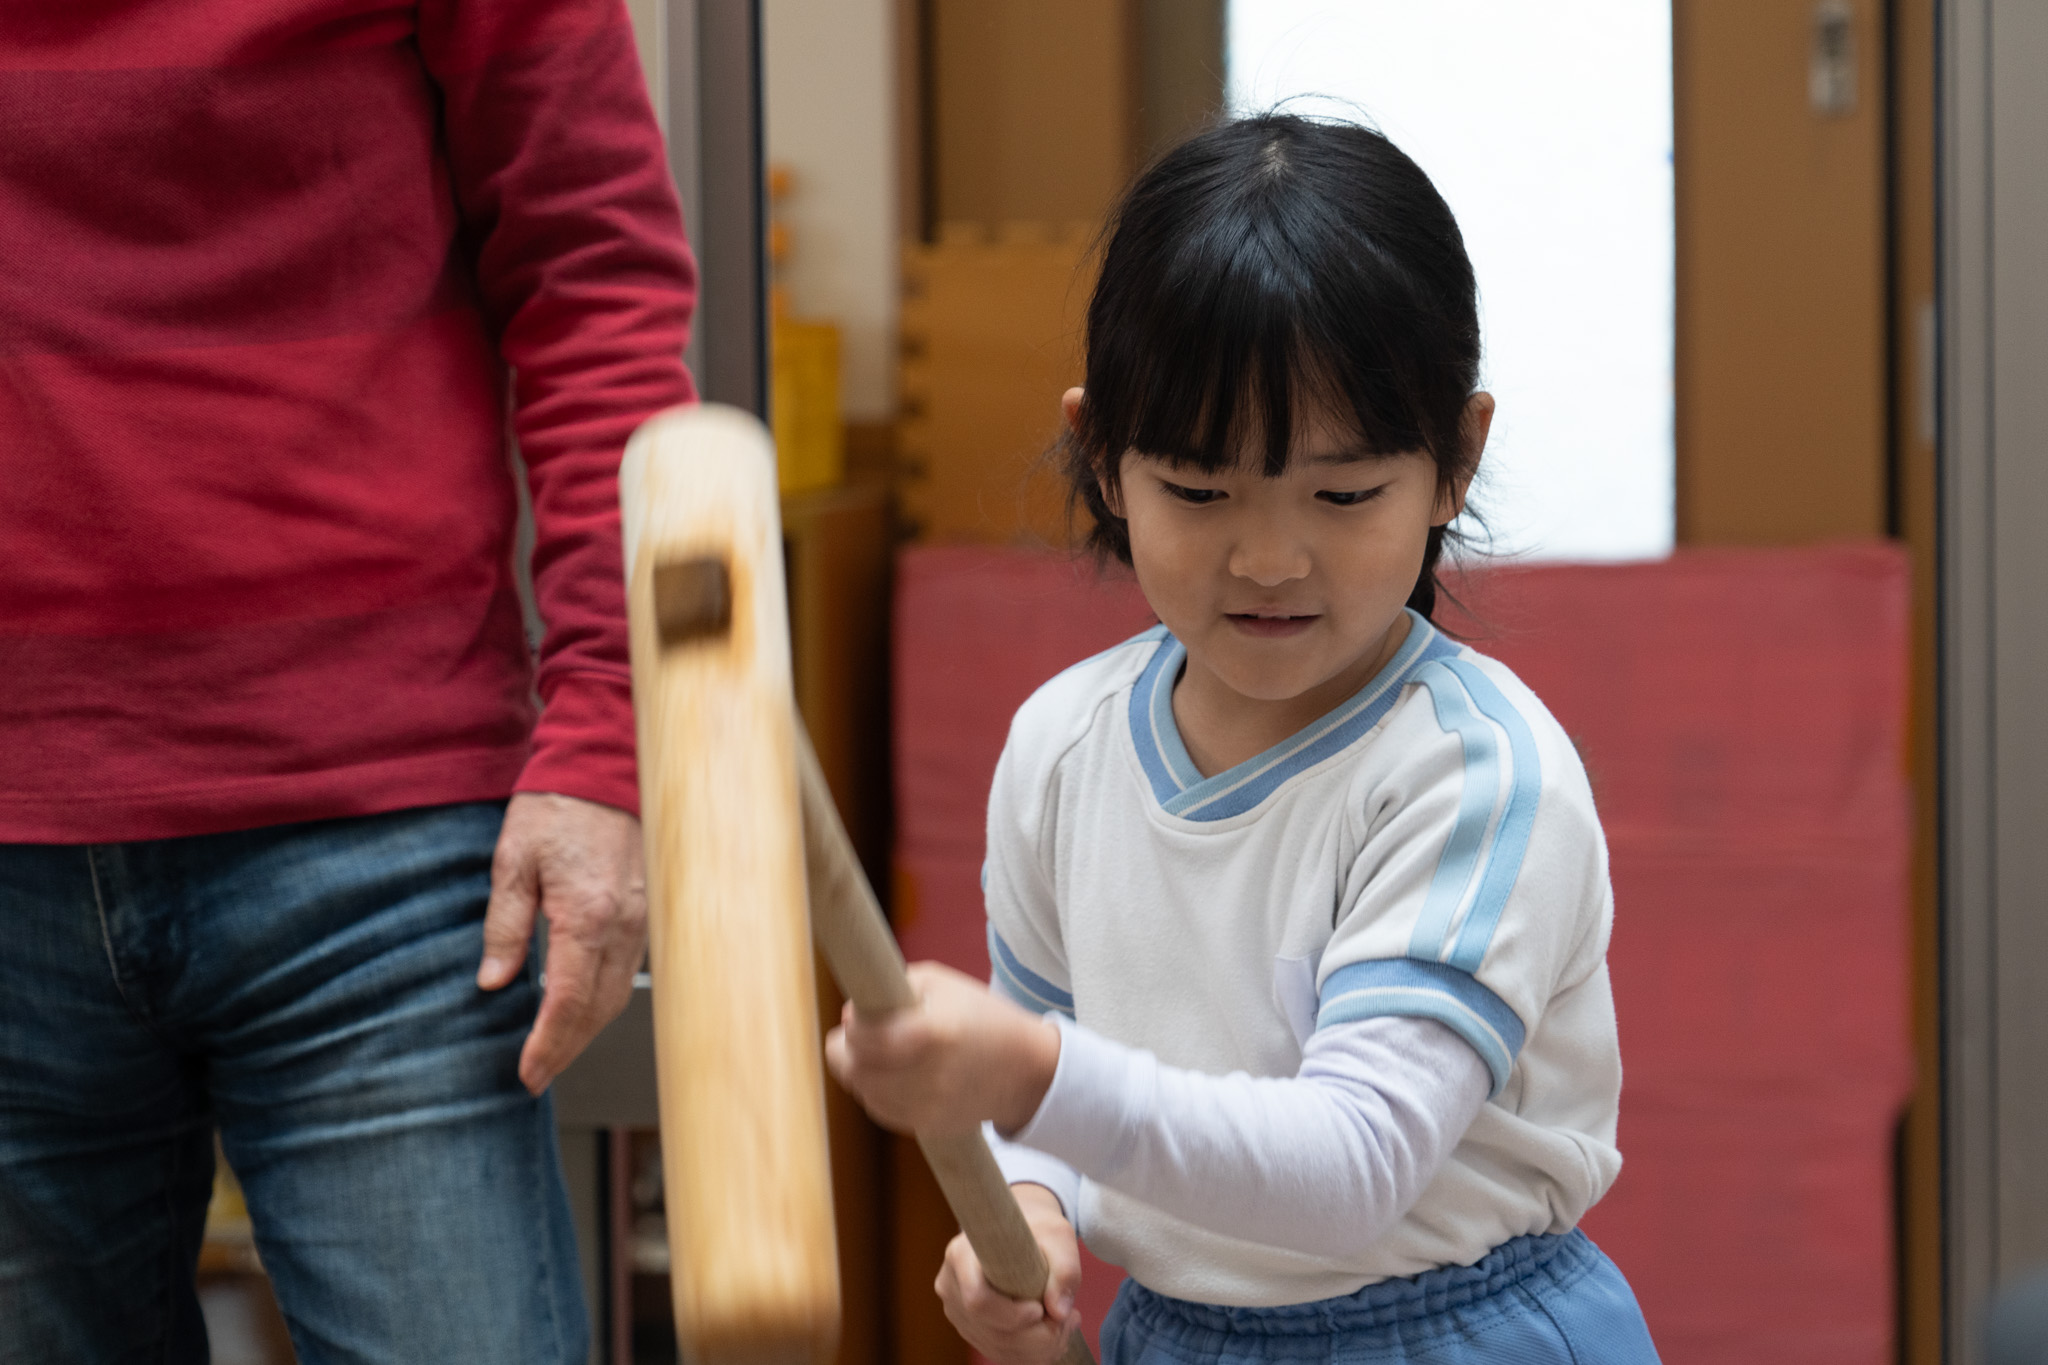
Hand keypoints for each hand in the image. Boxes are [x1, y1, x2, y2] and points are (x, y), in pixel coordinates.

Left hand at [477, 792, 647, 1093]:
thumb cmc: (557, 807)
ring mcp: (642, 919)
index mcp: (587, 914)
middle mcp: (623, 924)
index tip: (529, 1071)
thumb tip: (494, 982)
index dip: (549, 1044)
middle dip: (568, 1048)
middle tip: (536, 1074)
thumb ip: (504, 927)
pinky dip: (603, 999)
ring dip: (587, 1029)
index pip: (569, 1000)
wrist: (602, 766)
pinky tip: (580, 1006)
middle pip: (600, 1010)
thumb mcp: (512, 863)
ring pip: (618, 994)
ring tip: (554, 1049)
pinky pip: (627, 970)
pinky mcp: (647, 911)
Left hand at [823, 961, 1060, 1136]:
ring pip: (864, 1092)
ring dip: (863, 1071)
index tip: (860, 1016)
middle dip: (848, 1050)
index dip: (853, 1025)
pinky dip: (879, 1092)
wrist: (1026, 1069)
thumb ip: (891, 989)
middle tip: (860, 1036)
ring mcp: (928, 1107)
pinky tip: (899, 1074)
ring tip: (885, 1053)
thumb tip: (849, 1018)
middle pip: (855, 1070)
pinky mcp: (928, 1127)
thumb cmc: (979, 1016)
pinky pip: (881, 1110)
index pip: (863, 1038)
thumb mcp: (940, 982)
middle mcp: (930, 1076)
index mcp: (934, 1033)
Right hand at [937, 1183, 1083, 1364]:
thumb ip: (1064, 1270)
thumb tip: (1059, 1312)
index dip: (1011, 1315)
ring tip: (1064, 1325)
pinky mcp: (968, 1326)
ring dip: (1037, 1347)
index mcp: (962, 1254)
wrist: (1019, 1232)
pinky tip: (1051, 1333)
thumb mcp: (1058, 1236)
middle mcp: (951, 1284)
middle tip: (1068, 1321)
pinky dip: (1029, 1352)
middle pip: (989, 1330)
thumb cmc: (1037, 1229)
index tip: (1040, 1309)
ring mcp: (956, 1309)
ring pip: (995, 1346)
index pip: (977, 1300)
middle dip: (1035, 1337)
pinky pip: (997, 1351)